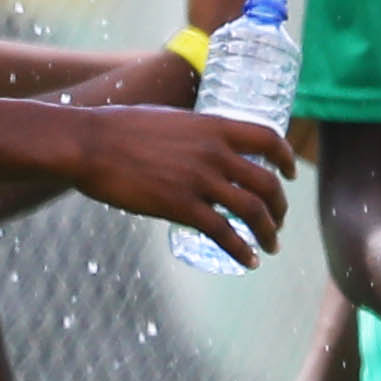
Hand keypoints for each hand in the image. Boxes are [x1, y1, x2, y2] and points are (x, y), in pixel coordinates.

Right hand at [73, 110, 294, 262]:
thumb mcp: (170, 120)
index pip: (269, 139)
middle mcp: (215, 152)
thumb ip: (193, 135)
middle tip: (278, 221)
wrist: (90, 144)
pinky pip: (224, 233)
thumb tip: (200, 147)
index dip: (287, 158)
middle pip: (267, 183)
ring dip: (269, 232)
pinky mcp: (181, 206)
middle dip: (280, 207)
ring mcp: (200, 180)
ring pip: (252, 211)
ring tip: (270, 246)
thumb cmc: (120, 129)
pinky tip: (248, 261)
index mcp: (214, 127)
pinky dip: (242, 250)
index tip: (289, 174)